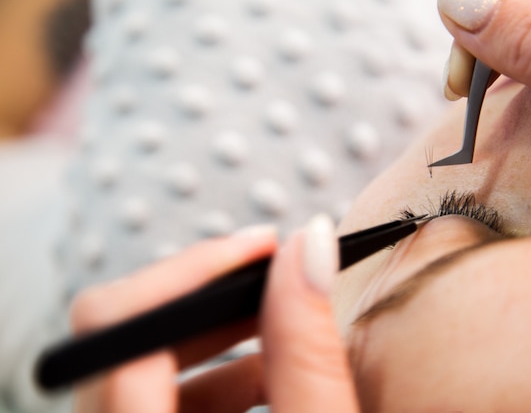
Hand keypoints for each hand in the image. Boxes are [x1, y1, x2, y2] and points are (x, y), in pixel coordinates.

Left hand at [71, 217, 358, 412]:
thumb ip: (308, 350)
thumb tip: (311, 243)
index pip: (119, 322)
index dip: (195, 268)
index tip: (265, 247)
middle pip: (123, 330)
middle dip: (210, 296)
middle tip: (280, 280)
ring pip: (138, 360)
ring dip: (216, 337)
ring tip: (284, 339)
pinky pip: (150, 388)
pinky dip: (210, 373)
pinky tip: (266, 378)